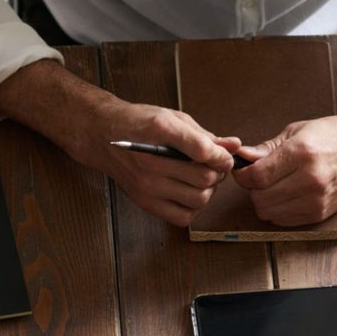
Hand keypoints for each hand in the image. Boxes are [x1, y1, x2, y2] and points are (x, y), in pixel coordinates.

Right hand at [88, 101, 235, 226]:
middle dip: (217, 173)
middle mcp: (151, 161)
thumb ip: (204, 135)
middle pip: (204, 179)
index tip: (224, 156)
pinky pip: (183, 217)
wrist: (102, 136)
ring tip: (200, 179)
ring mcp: (147, 185)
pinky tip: (188, 193)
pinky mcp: (145, 202)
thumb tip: (234, 145)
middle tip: (212, 166)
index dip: (222, 156)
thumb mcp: (173, 119)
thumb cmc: (139, 124)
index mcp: (160, 131)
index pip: (203, 151)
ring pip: (198, 199)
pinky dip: (193, 208)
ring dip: (207, 191)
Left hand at [233, 113, 336, 224]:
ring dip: (264, 201)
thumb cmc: (334, 135)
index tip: (244, 169)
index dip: (243, 174)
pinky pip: (283, 220)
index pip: (257, 176)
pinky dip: (277, 210)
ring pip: (269, 213)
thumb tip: (242, 156)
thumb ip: (267, 148)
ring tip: (273, 185)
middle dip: (252, 188)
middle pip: (260, 198)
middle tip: (259, 176)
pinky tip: (285, 195)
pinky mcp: (320, 214)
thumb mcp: (297, 131)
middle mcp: (310, 180)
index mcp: (302, 154)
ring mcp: (316, 200)